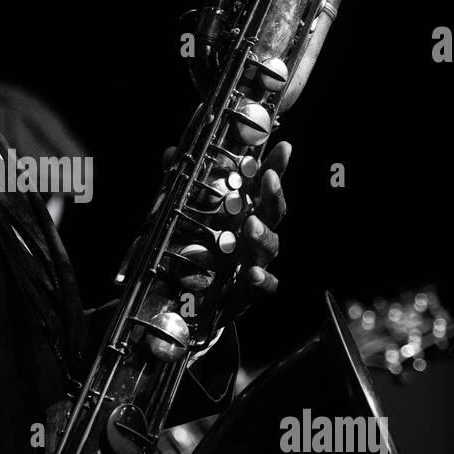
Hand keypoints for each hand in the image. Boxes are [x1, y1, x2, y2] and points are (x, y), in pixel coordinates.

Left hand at [163, 138, 290, 316]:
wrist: (190, 306)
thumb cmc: (197, 256)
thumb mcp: (185, 218)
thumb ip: (182, 188)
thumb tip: (170, 153)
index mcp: (243, 215)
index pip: (263, 188)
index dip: (275, 167)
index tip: (283, 147)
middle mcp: (252, 237)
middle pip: (272, 213)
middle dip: (273, 195)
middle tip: (269, 179)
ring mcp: (254, 264)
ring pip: (270, 248)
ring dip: (263, 235)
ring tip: (251, 225)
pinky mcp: (248, 294)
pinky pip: (264, 288)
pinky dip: (261, 281)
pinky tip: (251, 273)